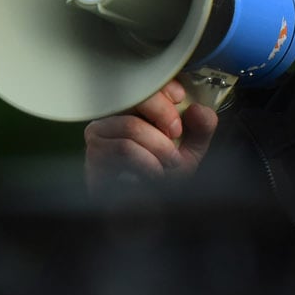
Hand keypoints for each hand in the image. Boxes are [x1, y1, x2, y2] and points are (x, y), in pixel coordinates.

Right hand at [84, 77, 218, 196]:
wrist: (149, 214)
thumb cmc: (164, 177)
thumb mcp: (190, 149)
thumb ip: (201, 128)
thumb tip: (199, 109)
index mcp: (135, 108)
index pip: (142, 79)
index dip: (162, 83)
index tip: (180, 97)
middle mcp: (113, 116)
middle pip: (133, 96)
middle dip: (163, 113)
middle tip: (176, 133)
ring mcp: (99, 136)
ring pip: (130, 126)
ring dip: (159, 146)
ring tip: (169, 164)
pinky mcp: (93, 157)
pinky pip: (123, 148)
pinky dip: (147, 162)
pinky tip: (154, 174)